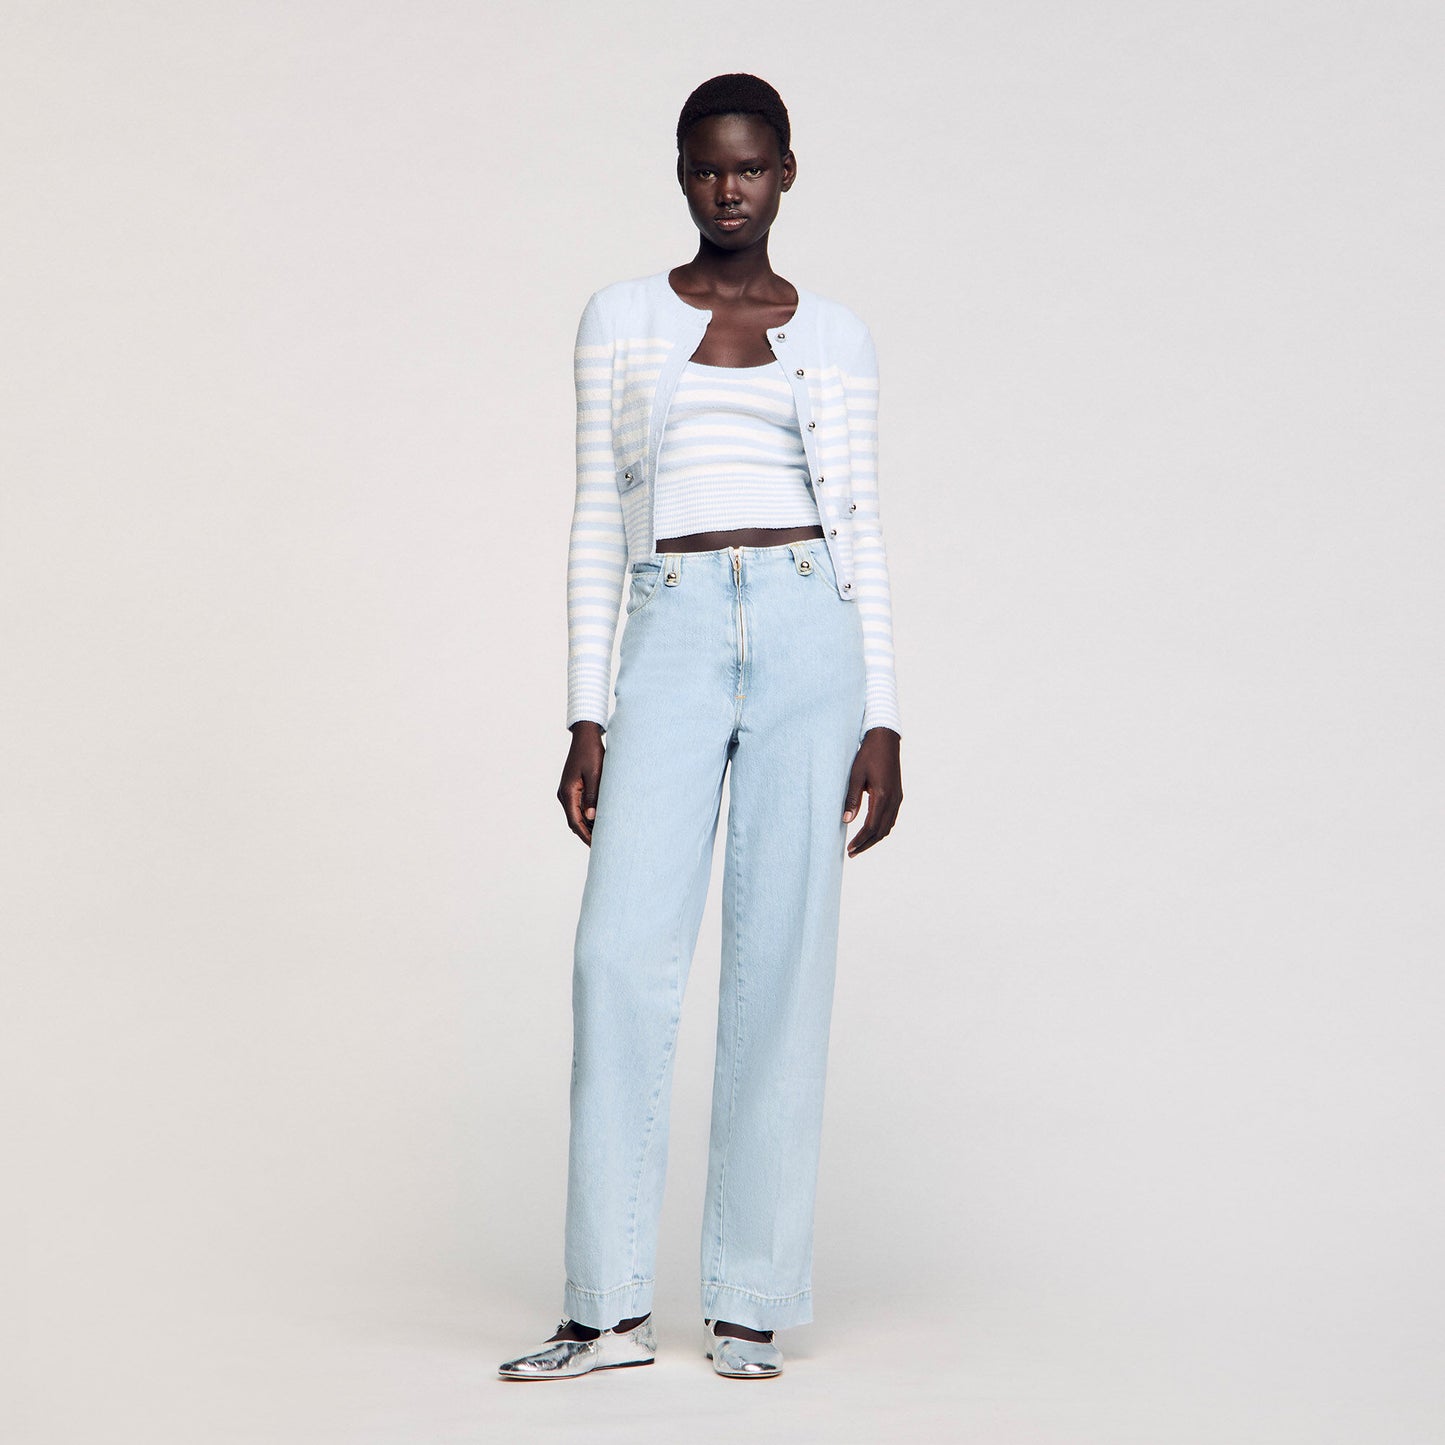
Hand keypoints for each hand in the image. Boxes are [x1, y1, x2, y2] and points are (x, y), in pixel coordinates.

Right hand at [558, 721, 604, 845]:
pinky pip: (579, 807)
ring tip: (603, 836)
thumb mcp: (595, 775)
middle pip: (575, 821)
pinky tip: (599, 821)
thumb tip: (591, 818)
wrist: (585, 737)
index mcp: (568, 793)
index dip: (585, 836)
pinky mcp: (573, 788)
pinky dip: (588, 816)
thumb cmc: (592, 753)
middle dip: (587, 834)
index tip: (596, 846)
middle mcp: (564, 795)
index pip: (575, 822)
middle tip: (601, 846)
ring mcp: (567, 792)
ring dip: (588, 826)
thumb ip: (593, 796)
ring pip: (576, 815)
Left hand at [842, 727, 902, 856]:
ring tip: (859, 845)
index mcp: (883, 796)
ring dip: (874, 838)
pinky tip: (870, 831)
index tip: (849, 849)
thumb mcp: (855, 775)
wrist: (885, 739)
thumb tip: (845, 820)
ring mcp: (898, 798)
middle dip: (867, 844)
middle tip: (852, 853)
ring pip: (888, 826)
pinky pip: (891, 818)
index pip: (871, 826)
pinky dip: (881, 828)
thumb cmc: (868, 755)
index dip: (860, 840)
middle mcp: (894, 800)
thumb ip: (851, 799)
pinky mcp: (897, 795)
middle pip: (881, 831)